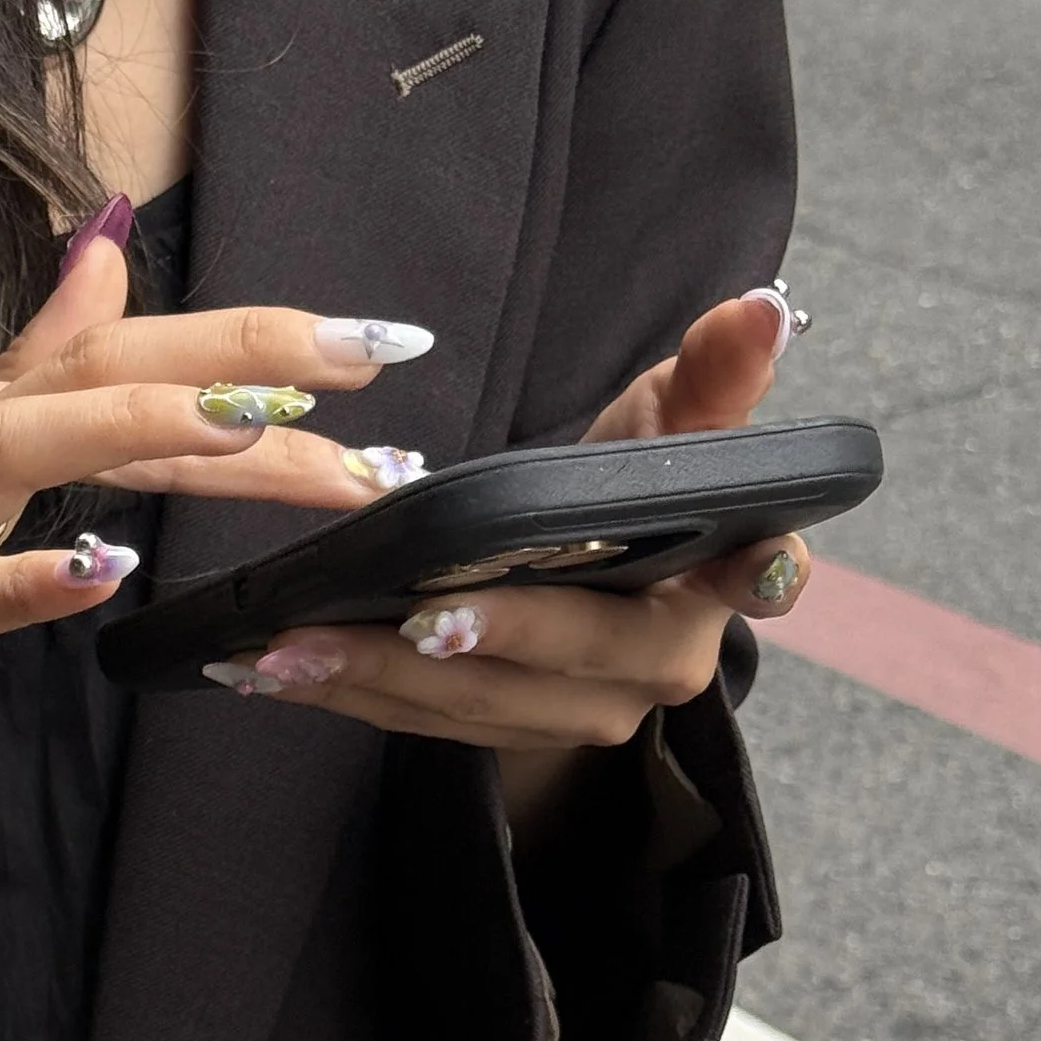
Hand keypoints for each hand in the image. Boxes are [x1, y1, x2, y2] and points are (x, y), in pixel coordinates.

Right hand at [0, 222, 435, 793]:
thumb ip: (38, 363)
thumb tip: (108, 256)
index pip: (136, 355)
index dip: (255, 345)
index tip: (376, 345)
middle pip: (110, 379)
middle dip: (244, 367)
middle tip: (372, 360)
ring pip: (37, 450)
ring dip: (144, 431)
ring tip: (249, 430)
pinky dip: (27, 578)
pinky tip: (96, 572)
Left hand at [207, 288, 813, 828]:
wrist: (581, 580)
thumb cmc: (628, 488)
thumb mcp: (666, 426)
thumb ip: (712, 374)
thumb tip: (761, 303)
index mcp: (722, 580)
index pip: (762, 576)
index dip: (761, 572)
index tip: (738, 567)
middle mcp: (668, 664)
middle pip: (584, 653)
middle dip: (497, 635)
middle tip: (418, 616)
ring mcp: (587, 714)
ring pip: (486, 703)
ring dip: (384, 677)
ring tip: (296, 646)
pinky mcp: (509, 737)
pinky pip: (425, 724)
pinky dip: (350, 695)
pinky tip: (278, 668)